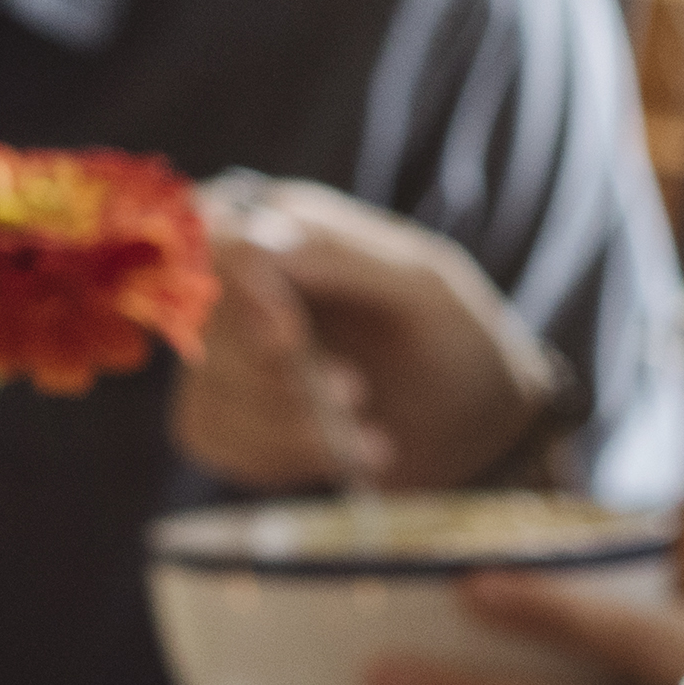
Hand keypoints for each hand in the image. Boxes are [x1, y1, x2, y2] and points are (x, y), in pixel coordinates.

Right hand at [170, 181, 555, 491]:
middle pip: (211, 329)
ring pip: (209, 391)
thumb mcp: (422, 288)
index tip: (288, 340)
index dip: (242, 293)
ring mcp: (227, 352)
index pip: (220, 241)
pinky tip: (335, 455)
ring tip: (370, 442)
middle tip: (356, 395)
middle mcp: (245, 284)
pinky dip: (276, 457)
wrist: (474, 433)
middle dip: (280, 379)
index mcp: (288, 227)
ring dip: (289, 429)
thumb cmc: (456, 342)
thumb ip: (341, 256)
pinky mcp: (223, 414)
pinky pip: (210, 437)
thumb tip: (256, 237)